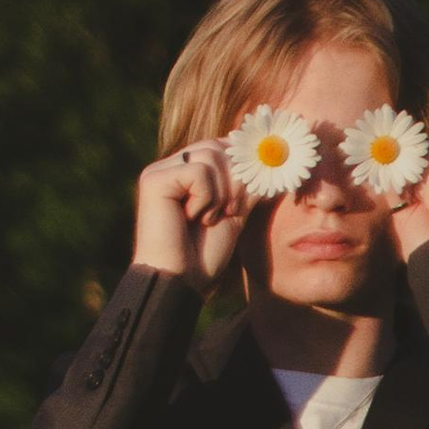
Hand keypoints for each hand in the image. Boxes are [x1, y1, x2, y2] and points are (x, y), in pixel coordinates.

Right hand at [131, 142, 248, 290]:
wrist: (180, 282)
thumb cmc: (203, 255)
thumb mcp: (235, 212)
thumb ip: (248, 184)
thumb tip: (275, 159)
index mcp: (186, 172)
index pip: (222, 145)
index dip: (243, 162)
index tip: (251, 190)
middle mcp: (170, 167)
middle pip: (217, 146)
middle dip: (234, 180)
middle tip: (229, 211)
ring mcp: (159, 172)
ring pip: (209, 155)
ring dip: (220, 192)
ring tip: (209, 219)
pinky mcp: (153, 180)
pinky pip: (197, 171)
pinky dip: (205, 198)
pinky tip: (192, 218)